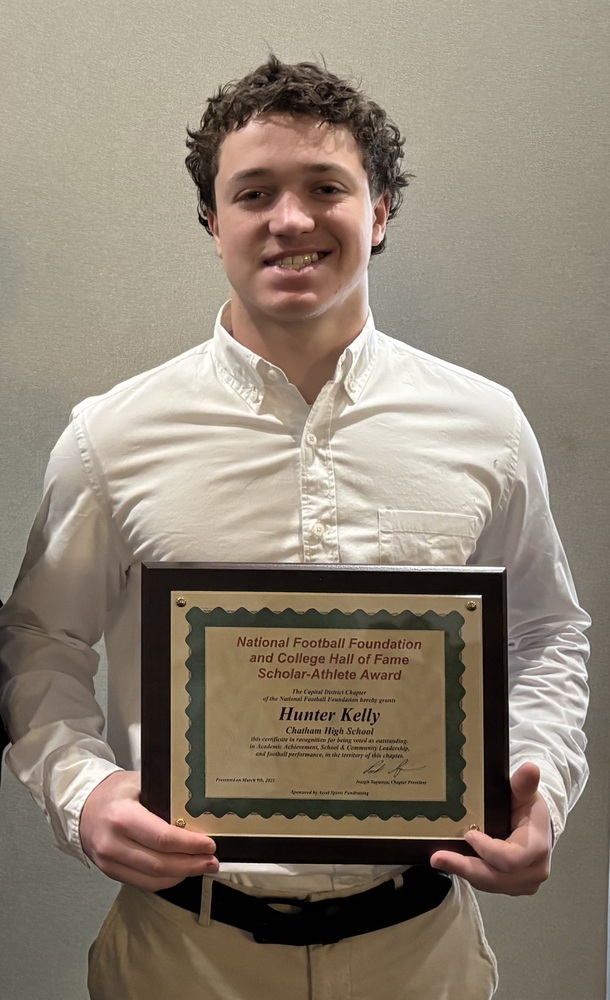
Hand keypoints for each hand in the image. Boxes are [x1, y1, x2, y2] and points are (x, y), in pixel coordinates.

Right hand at [80, 770, 218, 889]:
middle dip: (191, 865)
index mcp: (122, 817)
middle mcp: (113, 843)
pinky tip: (180, 872)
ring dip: (181, 875)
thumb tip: (197, 808)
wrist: (80, 806)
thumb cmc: (113, 792)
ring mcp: (109, 861)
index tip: (209, 844)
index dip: (189, 845)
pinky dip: (165, 880)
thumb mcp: (138, 783)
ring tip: (201, 867)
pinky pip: (142, 882)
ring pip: (152, 878)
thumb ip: (163, 796)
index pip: (162, 838)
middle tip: (212, 861)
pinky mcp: (110, 872)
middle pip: (159, 863)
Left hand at [430, 763, 551, 895]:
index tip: (469, 835)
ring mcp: (522, 883)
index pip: (512, 857)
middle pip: (496, 878)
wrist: (538, 826)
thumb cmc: (528, 808)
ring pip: (489, 884)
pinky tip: (452, 863)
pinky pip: (488, 884)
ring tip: (440, 859)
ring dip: (464, 872)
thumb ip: (524, 783)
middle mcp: (533, 870)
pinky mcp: (510, 887)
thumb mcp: (525, 793)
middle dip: (466, 868)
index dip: (489, 850)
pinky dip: (470, 874)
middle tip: (437, 858)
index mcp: (537, 847)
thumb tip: (530, 768)